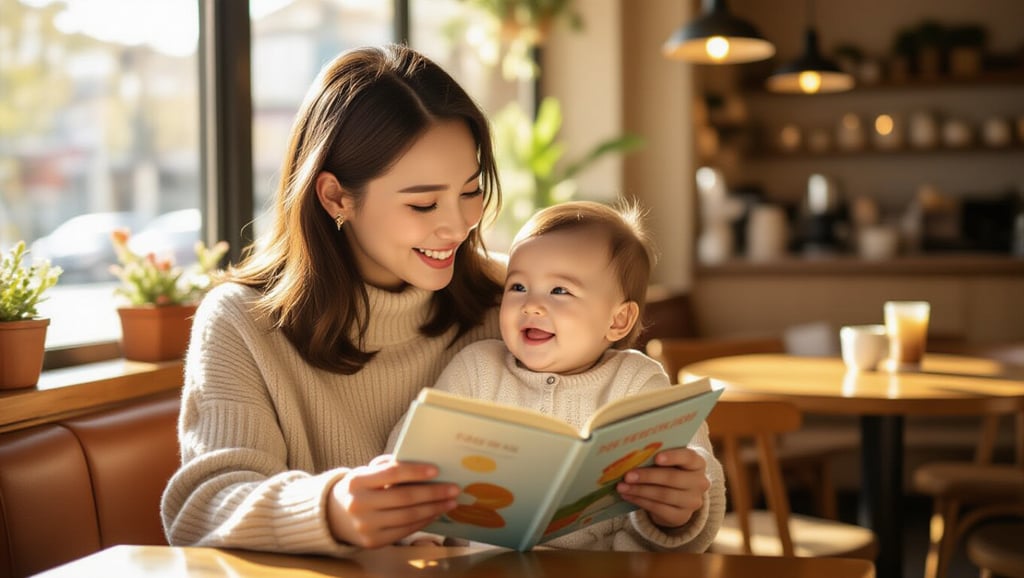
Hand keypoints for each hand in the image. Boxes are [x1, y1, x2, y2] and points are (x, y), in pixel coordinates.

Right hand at [327, 455, 458, 547]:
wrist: (334, 516)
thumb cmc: (359, 488)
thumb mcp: (366, 472)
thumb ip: (389, 467)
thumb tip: (424, 466)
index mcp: (357, 480)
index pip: (391, 473)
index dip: (415, 472)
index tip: (436, 470)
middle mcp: (358, 504)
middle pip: (404, 498)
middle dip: (433, 493)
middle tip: (454, 489)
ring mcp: (365, 526)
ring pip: (407, 517)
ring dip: (433, 509)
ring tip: (450, 502)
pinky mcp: (372, 542)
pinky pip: (404, 531)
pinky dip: (423, 522)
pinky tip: (435, 513)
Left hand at [615, 447, 708, 528]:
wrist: (678, 497)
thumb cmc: (670, 470)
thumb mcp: (669, 462)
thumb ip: (657, 456)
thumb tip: (632, 455)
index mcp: (698, 463)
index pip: (688, 457)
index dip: (673, 457)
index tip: (656, 458)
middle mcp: (700, 482)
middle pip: (672, 478)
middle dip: (648, 476)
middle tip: (627, 475)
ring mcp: (693, 501)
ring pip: (664, 495)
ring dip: (640, 490)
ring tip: (622, 487)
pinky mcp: (682, 516)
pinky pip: (659, 509)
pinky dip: (641, 501)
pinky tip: (628, 496)